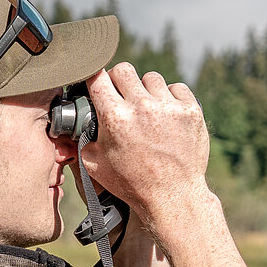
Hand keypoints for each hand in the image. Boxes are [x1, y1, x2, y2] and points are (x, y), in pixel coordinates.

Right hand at [79, 64, 210, 220]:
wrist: (173, 196)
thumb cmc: (132, 183)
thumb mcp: (94, 164)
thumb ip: (81, 138)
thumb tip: (74, 123)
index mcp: (115, 117)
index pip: (98, 76)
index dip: (96, 79)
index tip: (99, 85)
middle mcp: (142, 107)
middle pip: (124, 70)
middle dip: (119, 81)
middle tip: (122, 95)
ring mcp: (169, 107)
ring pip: (151, 78)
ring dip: (146, 89)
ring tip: (147, 109)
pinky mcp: (191, 110)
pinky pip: (177, 87)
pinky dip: (170, 97)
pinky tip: (166, 113)